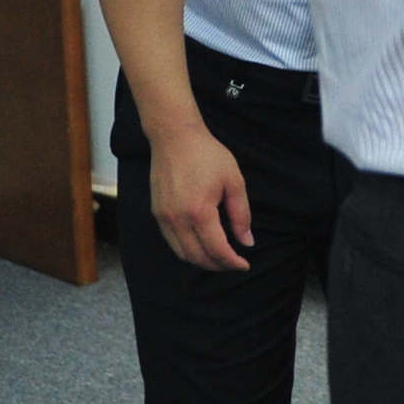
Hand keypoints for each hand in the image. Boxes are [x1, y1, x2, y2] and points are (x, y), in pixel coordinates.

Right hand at [143, 117, 254, 273]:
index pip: (217, 250)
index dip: (232, 262)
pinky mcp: (156, 213)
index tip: (244, 265)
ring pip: (182, 254)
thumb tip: (246, 242)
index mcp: (199, 212)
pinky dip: (187, 250)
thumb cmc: (207, 155)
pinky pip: (171, 242)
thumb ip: (241, 215)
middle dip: (218, 266)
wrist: (174, 137)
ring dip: (201, 261)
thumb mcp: (234, 181)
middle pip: (197, 257)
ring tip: (219, 258)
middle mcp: (177, 220)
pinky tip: (200, 245)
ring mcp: (164, 218)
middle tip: (233, 264)